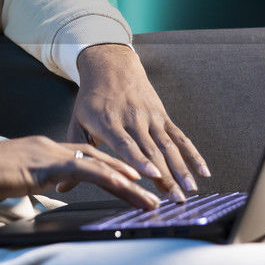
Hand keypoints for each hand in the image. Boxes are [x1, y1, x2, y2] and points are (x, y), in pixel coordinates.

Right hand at [0, 135, 160, 209]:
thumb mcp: (9, 182)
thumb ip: (30, 184)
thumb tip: (43, 194)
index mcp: (42, 152)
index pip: (85, 160)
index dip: (112, 170)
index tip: (134, 184)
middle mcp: (49, 148)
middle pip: (100, 160)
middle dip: (131, 174)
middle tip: (157, 190)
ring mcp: (47, 154)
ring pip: (100, 165)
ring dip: (131, 181)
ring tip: (153, 197)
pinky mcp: (43, 166)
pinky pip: (86, 173)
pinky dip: (111, 180)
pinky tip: (130, 190)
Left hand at [67, 43, 209, 201]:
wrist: (111, 66)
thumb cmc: (92, 99)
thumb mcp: (78, 121)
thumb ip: (75, 152)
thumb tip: (60, 187)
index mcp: (109, 122)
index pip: (126, 144)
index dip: (139, 160)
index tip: (152, 175)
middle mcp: (132, 120)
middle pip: (151, 150)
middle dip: (165, 176)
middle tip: (176, 198)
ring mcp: (150, 118)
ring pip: (169, 146)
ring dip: (182, 169)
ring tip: (191, 190)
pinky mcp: (162, 117)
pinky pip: (180, 137)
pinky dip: (193, 154)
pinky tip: (204, 171)